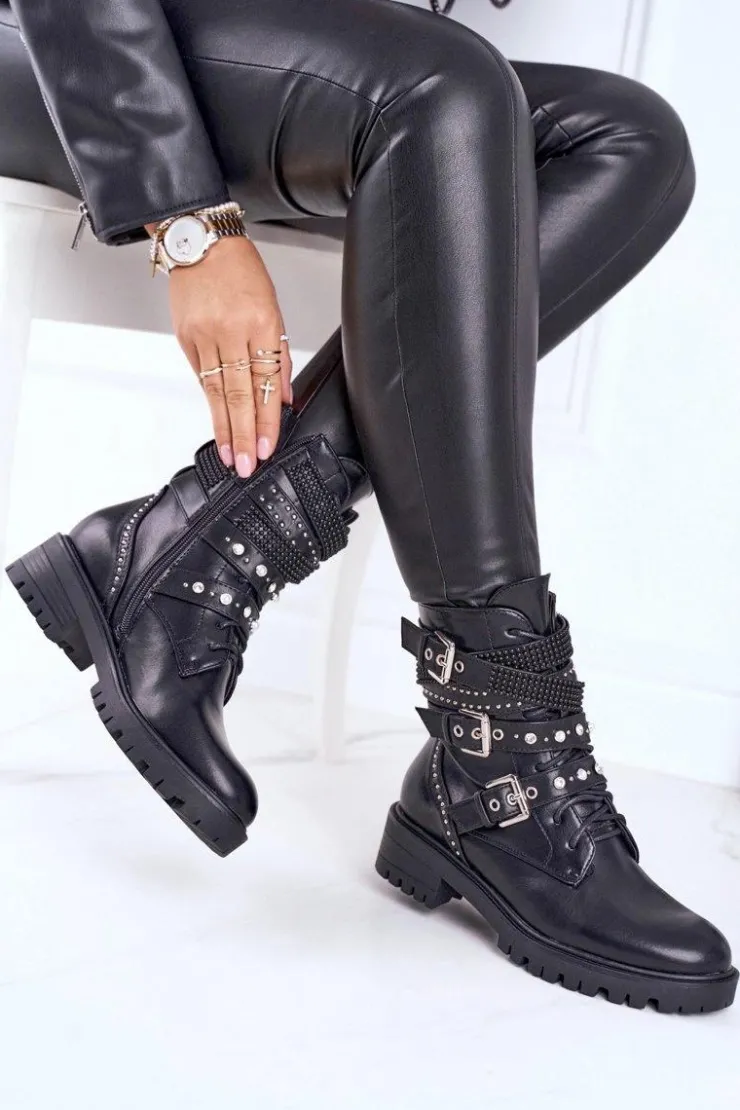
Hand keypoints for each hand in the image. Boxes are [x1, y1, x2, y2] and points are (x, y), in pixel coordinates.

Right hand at [148, 223, 291, 477]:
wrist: (199, 240)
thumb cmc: (240, 271)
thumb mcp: (273, 307)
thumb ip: (279, 353)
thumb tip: (282, 395)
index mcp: (262, 323)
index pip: (267, 382)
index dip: (268, 420)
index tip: (268, 447)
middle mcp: (232, 331)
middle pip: (240, 394)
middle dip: (245, 435)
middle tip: (246, 465)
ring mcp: (205, 335)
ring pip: (216, 392)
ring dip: (224, 428)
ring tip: (230, 454)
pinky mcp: (185, 338)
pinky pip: (200, 377)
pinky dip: (209, 403)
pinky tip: (216, 424)